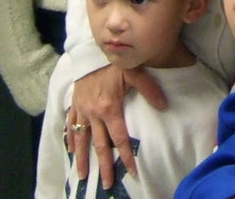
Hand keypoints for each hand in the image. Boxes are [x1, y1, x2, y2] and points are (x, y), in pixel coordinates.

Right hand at [67, 64, 166, 185]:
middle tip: (107, 184)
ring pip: (82, 140)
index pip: (119, 138)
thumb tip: (164, 106)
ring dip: (83, 159)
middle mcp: (94, 114)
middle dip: (104, 166)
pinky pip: (70, 125)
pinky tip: (71, 150)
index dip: (126, 156)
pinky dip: (70, 139)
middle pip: (99, 146)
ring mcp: (82, 110)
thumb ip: (149, 89)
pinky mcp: (74, 104)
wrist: (89, 51)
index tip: (131, 172)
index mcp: (109, 108)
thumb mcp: (134, 71)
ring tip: (83, 176)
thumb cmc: (112, 62)